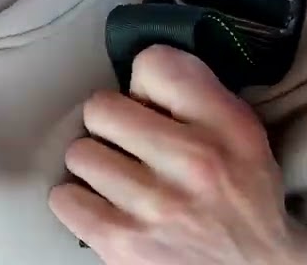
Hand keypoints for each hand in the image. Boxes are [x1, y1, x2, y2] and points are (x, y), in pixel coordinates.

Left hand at [49, 46, 306, 264]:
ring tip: (122, 180)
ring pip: (79, 153)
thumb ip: (195, 91)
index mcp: (226, 126)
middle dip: (111, 126)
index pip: (155, 63)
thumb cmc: (241, 198)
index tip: (149, 104)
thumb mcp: (241, 132)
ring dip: (96, 167)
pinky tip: (106, 206)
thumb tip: (134, 72)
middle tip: (130, 146)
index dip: (142, 82)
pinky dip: (80, 203)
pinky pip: (65, 199)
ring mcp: (155, 206)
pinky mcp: (124, 244)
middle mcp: (193, 162)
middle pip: (100, 107)